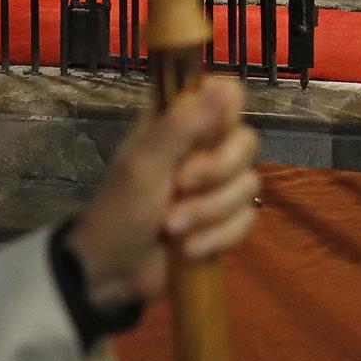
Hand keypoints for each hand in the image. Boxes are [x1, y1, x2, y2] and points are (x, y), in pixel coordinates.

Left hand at [67, 77, 260, 308]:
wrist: (111, 272)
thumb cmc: (119, 209)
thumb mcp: (143, 165)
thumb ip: (181, 126)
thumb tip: (223, 88)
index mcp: (181, 123)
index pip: (227, 93)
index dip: (227, 110)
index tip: (213, 132)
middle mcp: (204, 148)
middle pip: (246, 142)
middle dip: (216, 173)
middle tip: (180, 187)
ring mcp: (216, 186)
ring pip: (248, 185)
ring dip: (209, 213)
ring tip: (173, 228)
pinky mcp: (224, 220)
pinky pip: (246, 220)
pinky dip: (218, 237)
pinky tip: (189, 249)